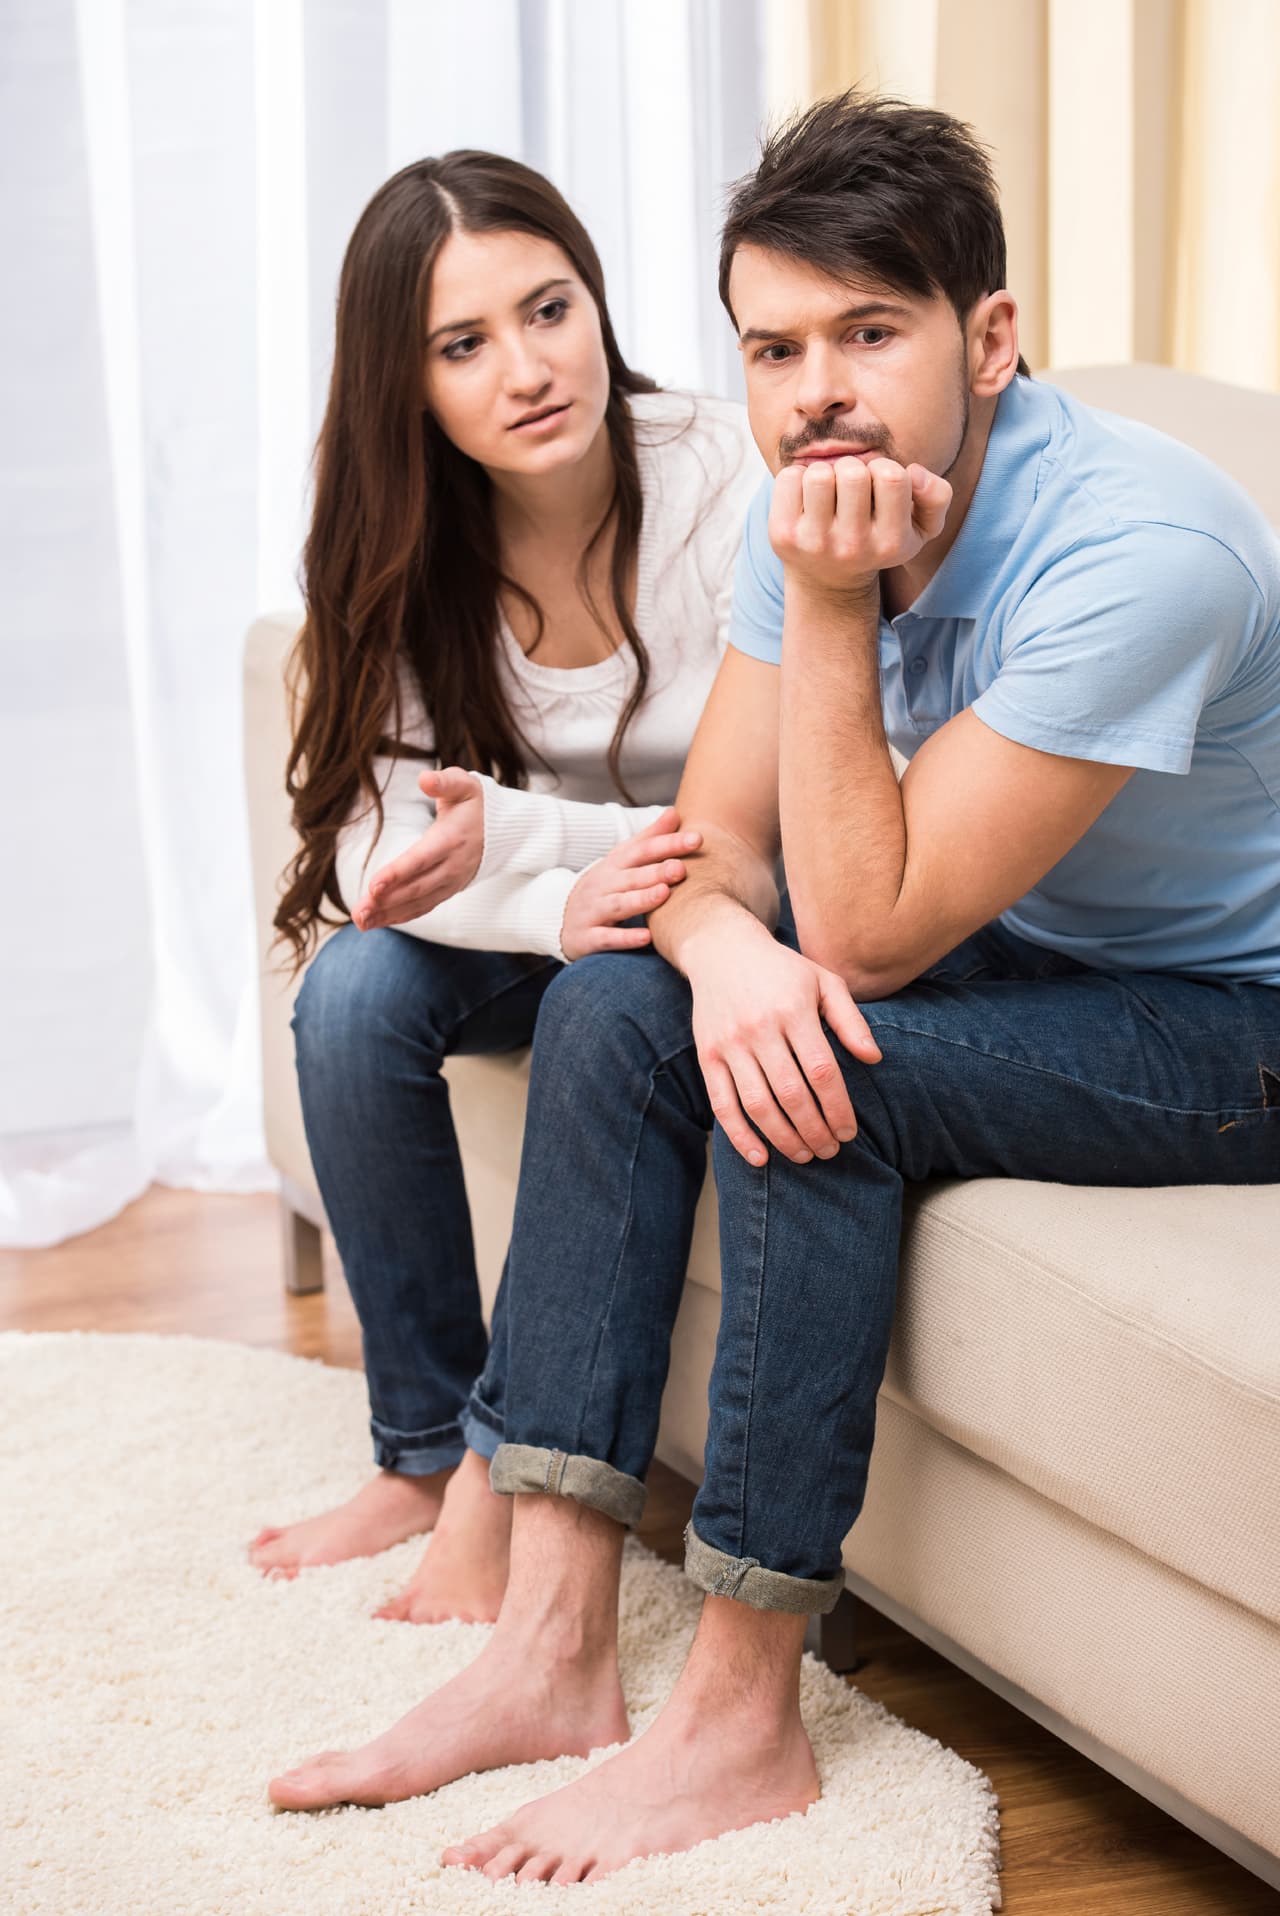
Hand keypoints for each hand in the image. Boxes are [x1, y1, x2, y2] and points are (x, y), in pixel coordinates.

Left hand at [353, 767, 483, 928]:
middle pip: (416, 887)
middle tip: (359, 912)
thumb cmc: (477, 803)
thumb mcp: (464, 785)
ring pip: (417, 902)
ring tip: (360, 922)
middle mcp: (452, 866)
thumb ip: (444, 781)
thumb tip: (425, 779)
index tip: (374, 886)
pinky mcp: (448, 891)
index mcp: (451, 839)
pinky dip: (399, 916)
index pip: (421, 859)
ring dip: (388, 914)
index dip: (397, 873)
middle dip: (386, 901)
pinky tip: (376, 921)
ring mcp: (451, 882)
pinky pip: (422, 907)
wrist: (505, 831)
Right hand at [560, 808, 701, 960]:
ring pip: (619, 904)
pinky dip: (626, 937)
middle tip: (682, 868)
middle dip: (657, 871)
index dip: (668, 843)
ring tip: (665, 893)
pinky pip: (607, 937)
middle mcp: (604, 885)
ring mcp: (594, 911)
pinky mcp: (589, 937)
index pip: (642, 850)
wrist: (559, 917)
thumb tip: (674, 812)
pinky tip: (647, 937)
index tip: (697, 838)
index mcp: (615, 864)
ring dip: (642, 899)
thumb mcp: (621, 860)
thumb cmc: (604, 887)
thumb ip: (648, 838)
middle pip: (632, 876)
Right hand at [685, 919, 881, 1164]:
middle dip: (815, 1130)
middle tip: (830, 1151)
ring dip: (784, 1139)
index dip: (838, 1108)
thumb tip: (874, 1059)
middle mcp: (759, 1028)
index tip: (849, 1132)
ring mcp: (730, 1044)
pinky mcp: (708, 1056)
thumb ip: (850, 1020)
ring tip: (804, 1155)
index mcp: (794, 1010)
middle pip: (791, 1094)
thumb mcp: (823, 981)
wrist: (721, 949)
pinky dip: (740, 1136)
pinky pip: (722, 1104)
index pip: (821, 1071)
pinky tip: (761, 1158)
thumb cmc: (782, 969)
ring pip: (758, 1104)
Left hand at [770, 454, 951, 598]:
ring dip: (824, 472)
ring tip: (828, 491)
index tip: (877, 486)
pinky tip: (804, 497)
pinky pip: (788, 478)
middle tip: (849, 488)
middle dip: (852, 469)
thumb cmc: (878, 538)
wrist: (829, 578)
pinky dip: (796, 477)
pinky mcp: (783, 536)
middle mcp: (853, 547)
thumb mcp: (921, 526)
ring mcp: (815, 544)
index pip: (892, 476)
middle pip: (853, 472)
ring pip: (819, 474)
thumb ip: (936, 495)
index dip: (883, 469)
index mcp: (891, 542)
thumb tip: (914, 471)